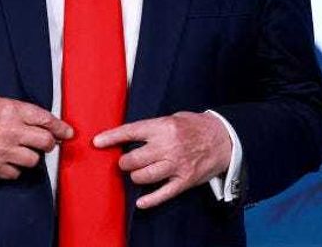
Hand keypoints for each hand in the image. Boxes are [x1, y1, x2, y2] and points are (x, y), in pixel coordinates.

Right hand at [0, 96, 72, 179]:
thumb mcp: (0, 103)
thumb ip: (22, 112)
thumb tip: (45, 123)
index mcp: (12, 111)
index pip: (46, 120)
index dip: (61, 127)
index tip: (68, 133)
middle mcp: (10, 130)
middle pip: (46, 142)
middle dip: (50, 143)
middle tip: (46, 143)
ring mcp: (2, 150)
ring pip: (34, 160)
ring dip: (31, 157)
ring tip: (21, 151)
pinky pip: (16, 173)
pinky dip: (15, 168)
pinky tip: (7, 159)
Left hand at [93, 111, 230, 208]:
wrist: (224, 139)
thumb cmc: (196, 126)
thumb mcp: (175, 118)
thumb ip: (154, 128)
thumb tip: (130, 136)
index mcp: (164, 127)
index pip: (131, 132)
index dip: (112, 137)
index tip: (97, 142)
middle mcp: (168, 146)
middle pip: (133, 159)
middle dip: (124, 162)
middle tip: (126, 161)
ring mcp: (176, 165)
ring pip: (143, 177)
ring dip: (135, 177)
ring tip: (138, 173)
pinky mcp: (184, 181)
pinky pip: (162, 194)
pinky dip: (149, 200)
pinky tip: (141, 202)